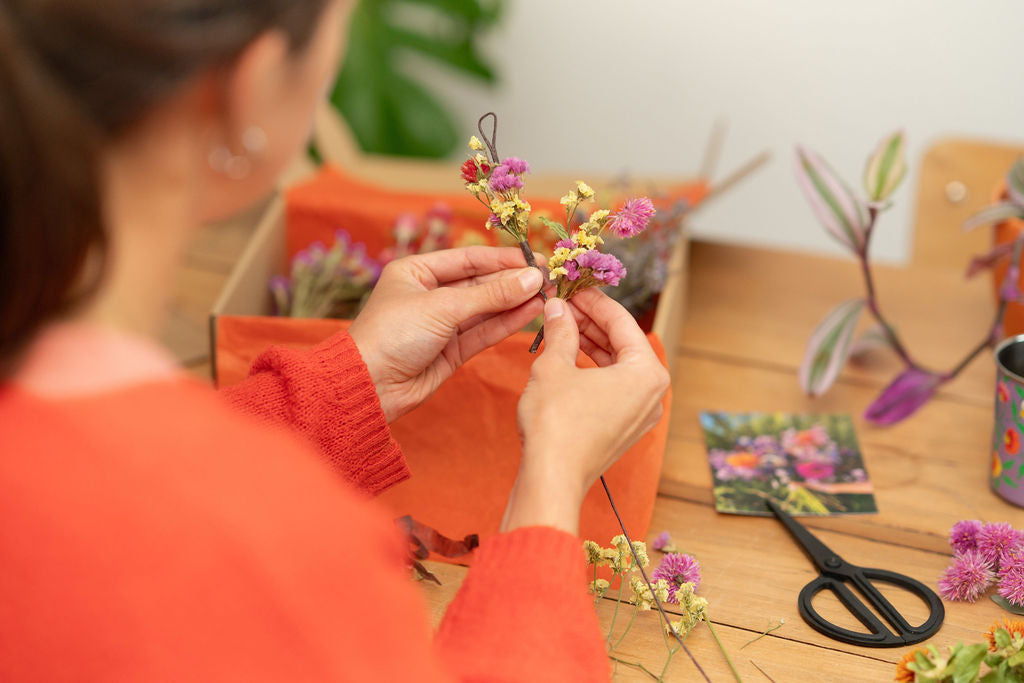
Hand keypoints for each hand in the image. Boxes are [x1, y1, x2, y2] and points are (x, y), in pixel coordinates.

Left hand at [348, 246, 544, 422]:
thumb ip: (490, 294)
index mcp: (416, 271)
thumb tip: (531, 279)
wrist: (369, 386)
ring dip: (515, 302)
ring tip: (547, 296)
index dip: (502, 260)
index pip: (467, 259)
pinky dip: (506, 323)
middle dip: (513, 282)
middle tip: (548, 279)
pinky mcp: (450, 351)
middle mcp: (429, 294)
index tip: (535, 261)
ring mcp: (441, 324)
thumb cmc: (392, 335)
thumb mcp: (442, 307)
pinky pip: (483, 331)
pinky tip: (530, 313)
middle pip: (479, 283)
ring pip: (485, 309)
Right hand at [503, 289, 669, 533]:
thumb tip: (557, 309)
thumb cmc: (557, 422)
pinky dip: (592, 369)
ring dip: (590, 344)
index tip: (573, 287)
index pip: (622, 322)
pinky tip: (567, 356)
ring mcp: (640, 414)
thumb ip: (561, 332)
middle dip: (592, 322)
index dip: (593, 301)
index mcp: (647, 372)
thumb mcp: (554, 366)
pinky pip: (612, 388)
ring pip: (617, 366)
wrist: (552, 478)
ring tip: (561, 325)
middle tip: (564, 304)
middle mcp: (652, 393)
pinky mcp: (623, 429)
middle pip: (623, 343)